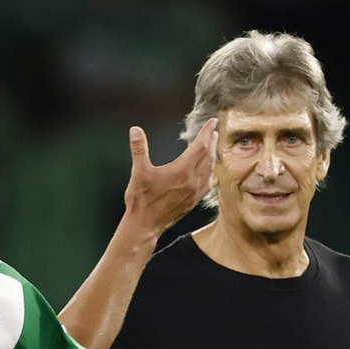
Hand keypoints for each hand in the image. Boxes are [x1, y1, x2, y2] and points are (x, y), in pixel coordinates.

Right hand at [122, 118, 217, 241]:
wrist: (145, 225)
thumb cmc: (141, 200)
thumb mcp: (138, 172)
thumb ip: (139, 149)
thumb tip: (135, 131)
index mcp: (182, 170)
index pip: (201, 146)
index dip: (207, 132)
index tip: (212, 122)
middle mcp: (192, 180)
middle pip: (208, 156)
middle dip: (212, 142)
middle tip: (214, 132)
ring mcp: (194, 192)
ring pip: (209, 169)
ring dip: (212, 156)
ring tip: (212, 148)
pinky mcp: (193, 201)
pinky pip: (207, 183)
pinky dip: (210, 173)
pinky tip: (208, 172)